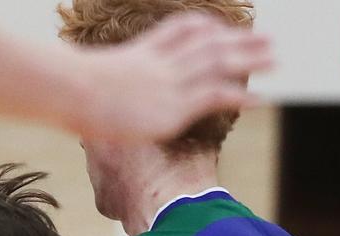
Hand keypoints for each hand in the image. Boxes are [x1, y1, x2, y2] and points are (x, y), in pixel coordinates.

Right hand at [75, 12, 271, 140]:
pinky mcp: (173, 106)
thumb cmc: (63, 91)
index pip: (178, 31)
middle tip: (268, 38)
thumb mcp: (76, 81)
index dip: (203, 28)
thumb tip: (74, 101)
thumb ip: (88, 88)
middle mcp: (160, 64)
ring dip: (251, 60)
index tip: (219, 27)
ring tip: (277, 59)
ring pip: (219, 63)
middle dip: (240, 40)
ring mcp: (169, 83)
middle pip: (207, 43)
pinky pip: (215, 95)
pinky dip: (241, 94)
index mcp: (139, 53)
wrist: (72, 91)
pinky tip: (262, 98)